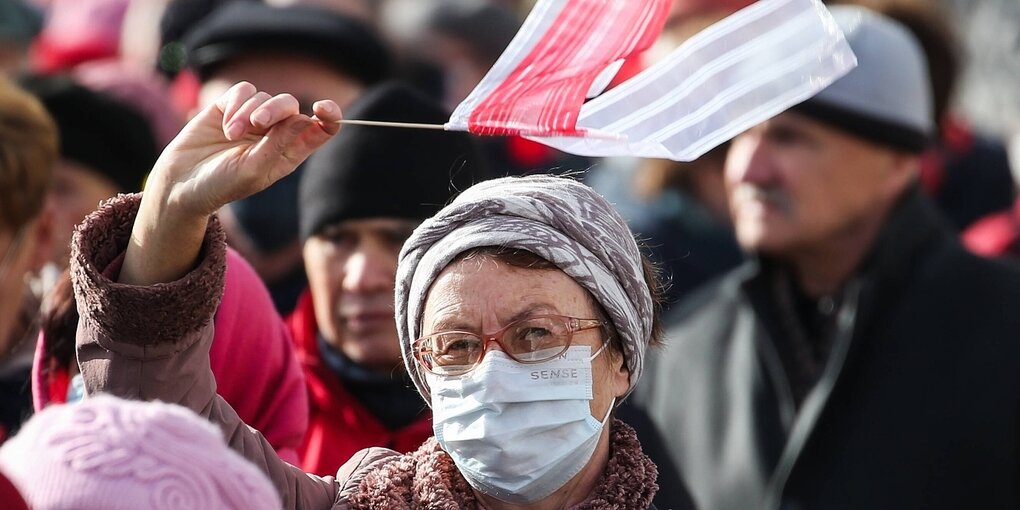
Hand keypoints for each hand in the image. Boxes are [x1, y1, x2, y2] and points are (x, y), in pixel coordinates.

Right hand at [149, 81, 341, 219]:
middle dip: (277, 109)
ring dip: (249, 112)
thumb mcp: (253, 170)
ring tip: (231, 134)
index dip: (329, 116)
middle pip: (291, 106)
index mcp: (290, 153)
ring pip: (266, 97)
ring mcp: (253, 119)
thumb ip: (279, 144)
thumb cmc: (221, 185)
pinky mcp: (230, 107)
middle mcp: (276, 134)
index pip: (321, 129)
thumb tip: (306, 118)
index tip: (323, 108)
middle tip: (257, 123)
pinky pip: (244, 91)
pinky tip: (224, 124)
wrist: (181, 183)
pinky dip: (236, 104)